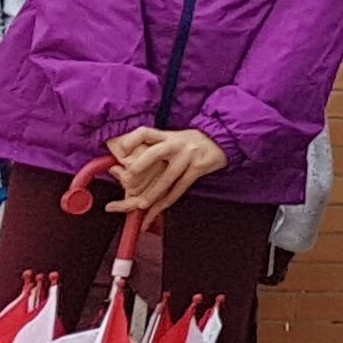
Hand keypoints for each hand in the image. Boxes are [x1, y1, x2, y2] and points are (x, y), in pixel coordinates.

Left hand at [105, 127, 227, 216]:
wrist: (222, 139)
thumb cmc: (191, 142)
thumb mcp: (174, 138)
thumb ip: (155, 147)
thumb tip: (126, 162)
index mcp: (167, 136)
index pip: (145, 132)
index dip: (131, 140)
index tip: (120, 151)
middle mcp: (176, 143)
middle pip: (155, 153)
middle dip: (140, 166)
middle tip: (127, 180)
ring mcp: (188, 155)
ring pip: (168, 177)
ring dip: (153, 193)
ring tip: (141, 205)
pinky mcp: (199, 167)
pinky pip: (180, 187)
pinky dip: (167, 201)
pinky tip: (157, 210)